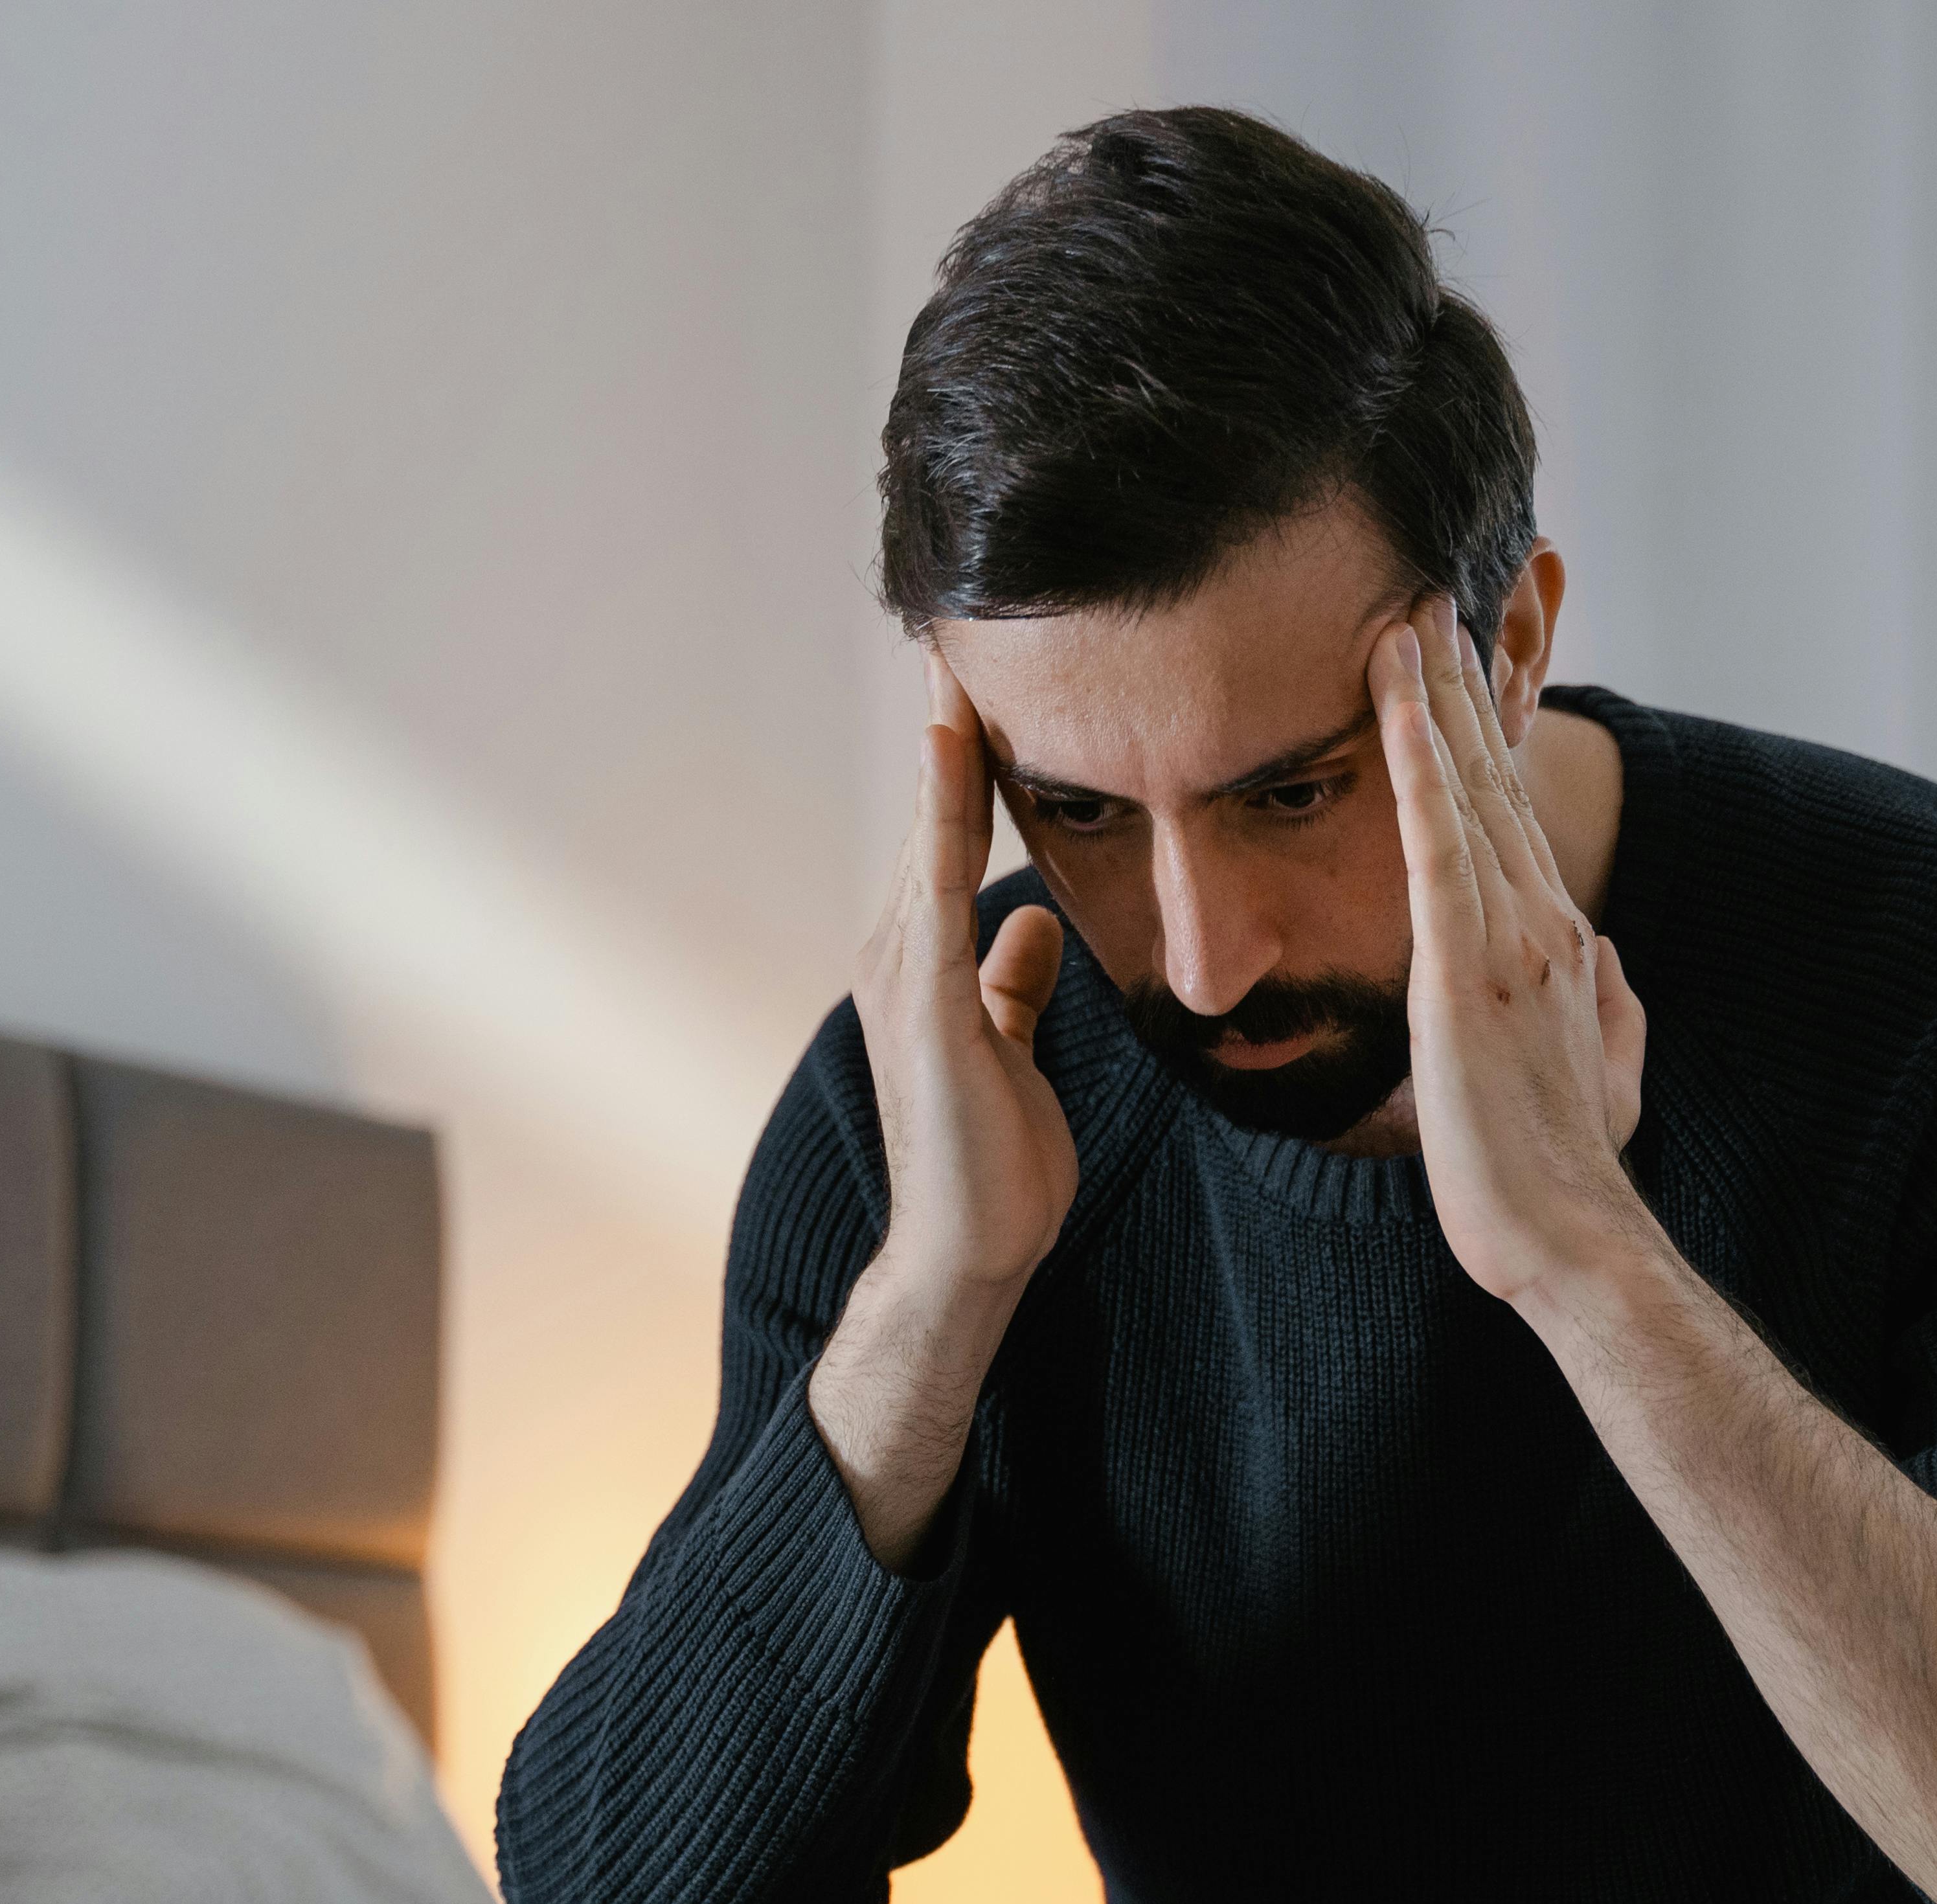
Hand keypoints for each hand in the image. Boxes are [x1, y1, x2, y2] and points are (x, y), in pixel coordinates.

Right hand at [851, 652, 1076, 1296]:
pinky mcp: (928, 1003)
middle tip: (962, 617)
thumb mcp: (1016, 1050)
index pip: (949, 834)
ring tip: (958, 648)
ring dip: (943, 742)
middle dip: (947, 721)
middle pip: (929, 813)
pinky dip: (945, 809)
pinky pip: (939, 883)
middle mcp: (899, 952)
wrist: (969, 1253)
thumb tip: (1037, 927)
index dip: (966, 755)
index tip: (984, 671)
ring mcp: (903, 974)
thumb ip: (1015, 986)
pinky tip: (960, 746)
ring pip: (927, 830)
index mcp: (926, 961)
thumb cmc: (994, 1165)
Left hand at [1374, 595, 1648, 1306]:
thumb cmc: (1567, 1170)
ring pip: (1465, 787)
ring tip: (1404, 616)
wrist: (1569, 1233)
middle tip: (1429, 599)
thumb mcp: (1605, 1073)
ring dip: (1436, 696)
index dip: (1488, 739)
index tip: (1464, 672)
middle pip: (1493, 778)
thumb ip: (1610, 1008)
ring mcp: (1509, 935)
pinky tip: (1397, 698)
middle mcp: (1541, 920)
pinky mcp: (1466, 963)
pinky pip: (1434, 837)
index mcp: (1559, 944)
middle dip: (1463, 686)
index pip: (1511, 819)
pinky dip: (1416, 758)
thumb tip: (1609, 961)